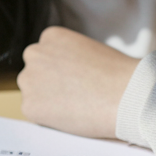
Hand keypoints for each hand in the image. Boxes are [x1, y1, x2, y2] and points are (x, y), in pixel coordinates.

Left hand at [16, 26, 139, 138]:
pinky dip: (50, 119)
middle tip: (73, 96)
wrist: (127, 95)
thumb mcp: (91, 51)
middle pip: (35, 72)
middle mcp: (34, 54)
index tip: (74, 79)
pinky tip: (71, 116)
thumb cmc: (118, 75)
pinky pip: (36, 114)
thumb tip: (63, 74)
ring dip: (48, 100)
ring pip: (33, 93)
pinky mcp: (30, 106)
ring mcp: (29, 80)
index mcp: (50, 36)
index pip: (45, 55)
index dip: (60, 71)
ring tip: (76, 106)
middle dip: (49, 84)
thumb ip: (70, 58)